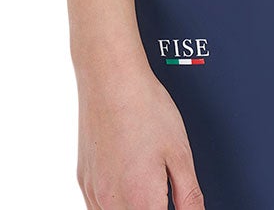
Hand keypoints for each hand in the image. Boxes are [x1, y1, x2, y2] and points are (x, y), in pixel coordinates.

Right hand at [77, 65, 205, 207]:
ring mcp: (94, 192)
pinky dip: (116, 205)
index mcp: (140, 200)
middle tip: (164, 192)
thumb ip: (189, 195)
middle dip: (153, 209)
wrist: (110, 78)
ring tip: (148, 185)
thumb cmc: (145, 107)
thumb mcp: (180, 153)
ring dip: (133, 208)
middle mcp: (111, 202)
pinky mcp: (84, 180)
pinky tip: (129, 186)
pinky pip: (97, 208)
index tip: (177, 202)